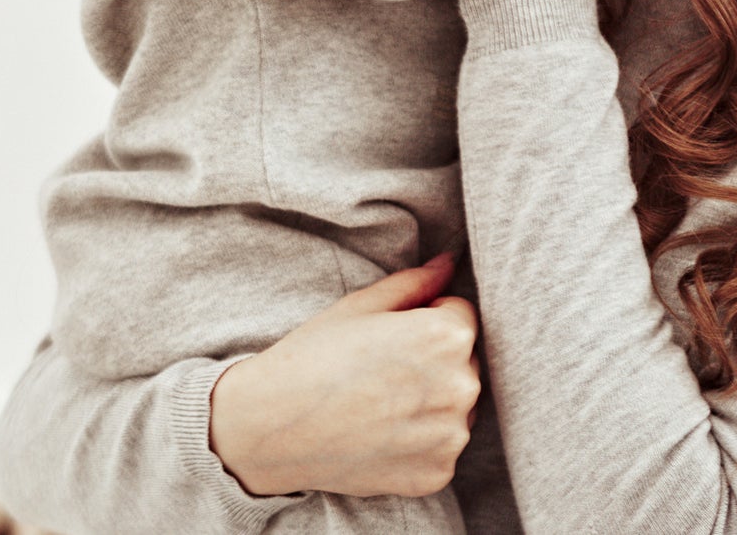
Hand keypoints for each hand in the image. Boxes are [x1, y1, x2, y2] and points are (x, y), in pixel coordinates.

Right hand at [209, 253, 480, 498]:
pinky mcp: (437, 473)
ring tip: (380, 401)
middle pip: (464, 361)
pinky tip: (381, 433)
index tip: (393, 336)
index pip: (462, 316)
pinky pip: (441, 447)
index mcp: (447, 336)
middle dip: (435, 360)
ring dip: (432, 402)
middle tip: (383, 370)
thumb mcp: (365, 304)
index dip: (427, 319)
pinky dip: (420, 441)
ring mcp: (451, 436)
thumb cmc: (317, 355)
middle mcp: (461, 387)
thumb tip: (449, 262)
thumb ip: (417, 282)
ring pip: (456, 406)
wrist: (273, 424)